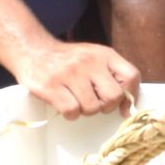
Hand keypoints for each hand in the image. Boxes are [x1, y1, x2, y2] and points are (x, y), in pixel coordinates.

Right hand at [16, 41, 138, 118]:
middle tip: (93, 102)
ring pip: (92, 108)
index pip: (132, 76)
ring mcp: (70, 73)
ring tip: (76, 100)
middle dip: (105, 106)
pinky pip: (72, 111)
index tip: (122, 106)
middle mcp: (89, 62)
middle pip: (113, 97)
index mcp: (104, 54)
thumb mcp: (94, 57)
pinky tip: (65, 104)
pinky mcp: (52, 86)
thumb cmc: (67, 60)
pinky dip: (70, 114)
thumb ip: (112, 75)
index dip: (130, 95)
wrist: (32, 50)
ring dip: (85, 111)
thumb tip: (127, 108)